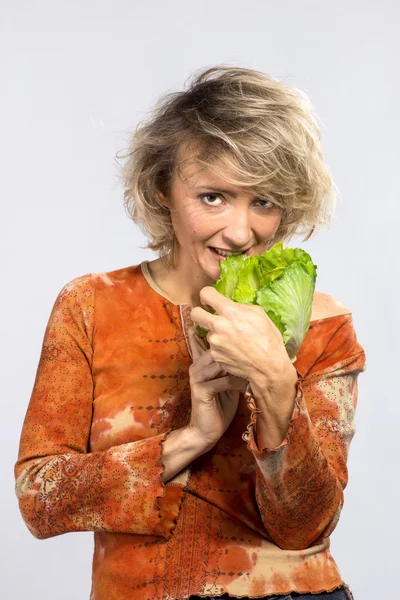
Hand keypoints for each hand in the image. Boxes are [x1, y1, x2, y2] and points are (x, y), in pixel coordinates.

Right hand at [186, 326, 247, 448]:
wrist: (206, 431)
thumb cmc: (220, 407)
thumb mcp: (228, 383)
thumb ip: (233, 369)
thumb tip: (252, 354)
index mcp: (202, 363)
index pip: (217, 346)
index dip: (236, 345)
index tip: (254, 348)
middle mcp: (197, 367)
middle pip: (220, 352)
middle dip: (240, 354)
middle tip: (259, 358)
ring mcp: (197, 378)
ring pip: (222, 364)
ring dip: (241, 368)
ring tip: (256, 371)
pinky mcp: (201, 390)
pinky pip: (223, 381)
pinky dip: (238, 383)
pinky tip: (248, 387)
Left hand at [190, 286, 294, 394]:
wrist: (268, 366)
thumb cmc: (268, 338)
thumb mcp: (258, 313)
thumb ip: (240, 307)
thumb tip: (230, 306)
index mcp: (229, 311)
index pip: (205, 294)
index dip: (207, 295)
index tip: (210, 300)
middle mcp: (218, 325)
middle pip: (195, 313)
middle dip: (200, 312)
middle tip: (209, 316)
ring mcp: (214, 342)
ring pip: (207, 332)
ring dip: (216, 333)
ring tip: (233, 339)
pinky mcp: (214, 355)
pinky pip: (213, 346)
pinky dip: (221, 347)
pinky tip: (233, 349)